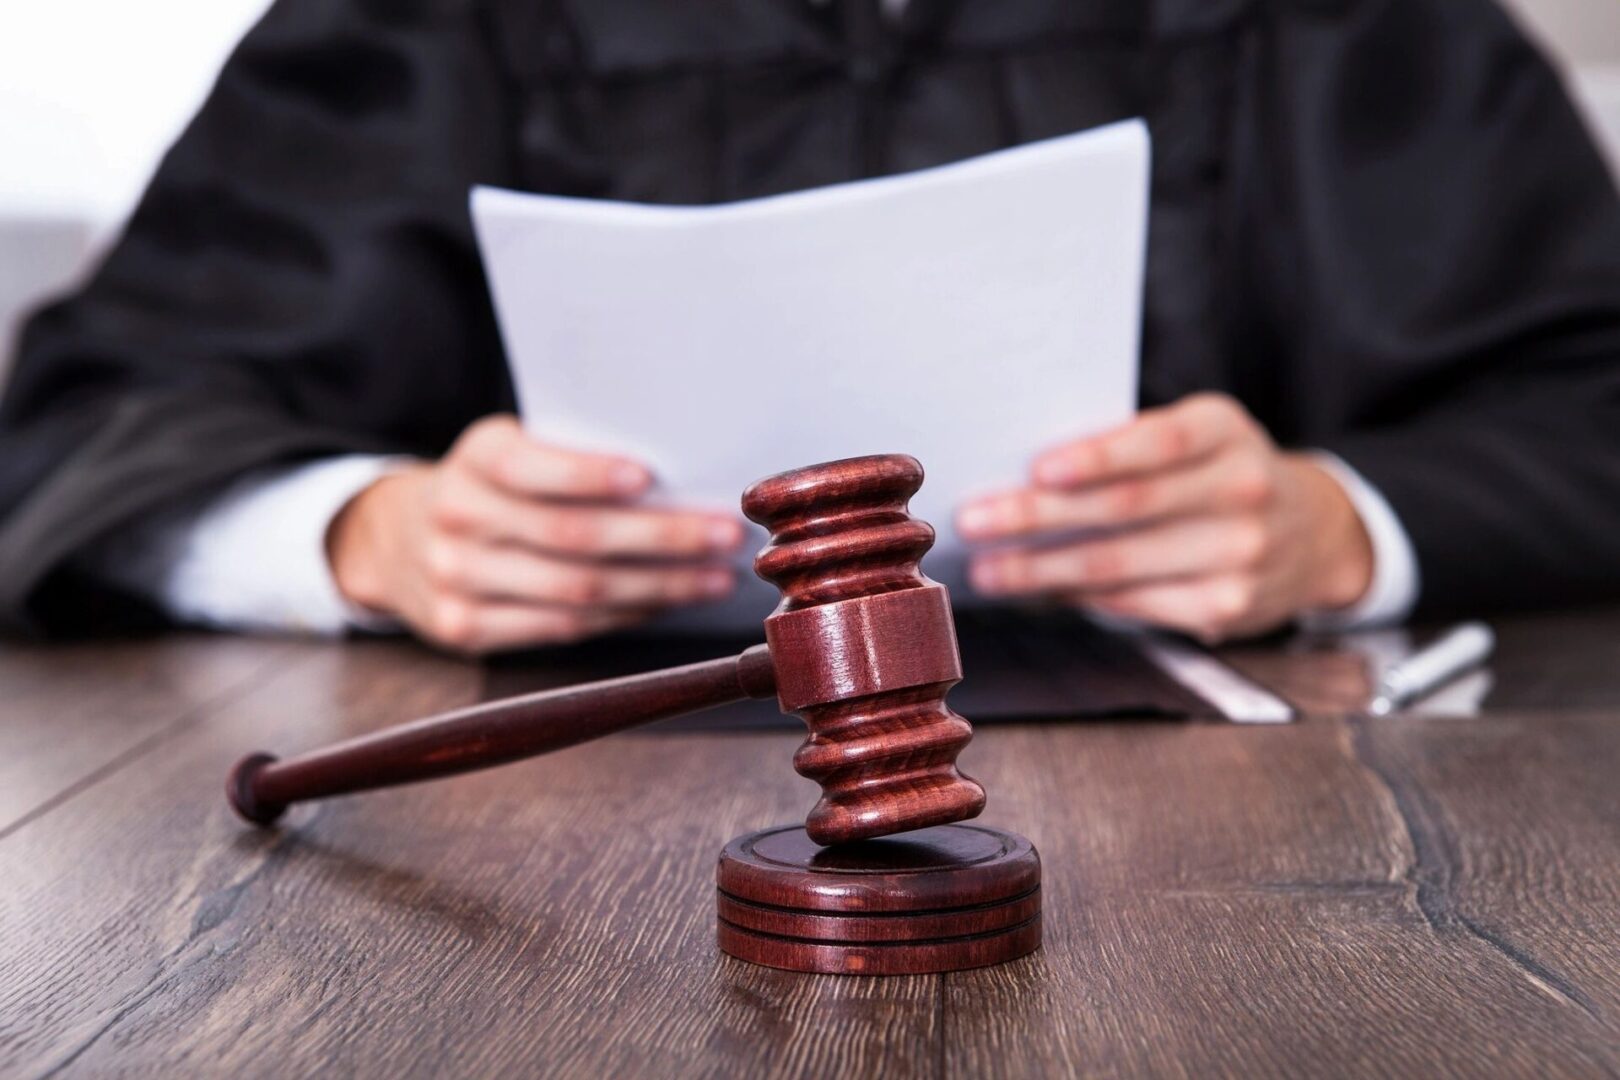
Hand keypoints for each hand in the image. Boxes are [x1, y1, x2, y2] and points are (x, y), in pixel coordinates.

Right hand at [327, 415, 743, 653]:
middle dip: (660, 538)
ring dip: (658, 586)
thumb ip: (570, 455)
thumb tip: (678, 477)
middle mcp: (457, 516)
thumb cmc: (488, 485)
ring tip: (715, 577)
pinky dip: (623, 615)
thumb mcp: (509, 448)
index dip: (587, 474)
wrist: (391, 538)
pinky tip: (666, 602)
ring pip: (576, 591)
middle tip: (722, 535)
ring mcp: (455, 579)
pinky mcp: (463, 628)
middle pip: (573, 536)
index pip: (531, 467)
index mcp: (476, 459)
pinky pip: (562, 627)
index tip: (647, 477)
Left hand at [955, 393, 1373, 641]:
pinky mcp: (1226, 607)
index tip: (1038, 469)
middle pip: (1125, 508)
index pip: (1159, 442)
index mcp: (1225, 430)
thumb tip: (1024, 474)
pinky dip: (1076, 596)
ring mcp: (1240, 555)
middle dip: (1038, 517)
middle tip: (974, 521)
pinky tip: (1035, 590)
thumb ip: (1129, 445)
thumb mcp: (1196, 437)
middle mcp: (1241, 490)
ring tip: (986, 569)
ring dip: (1040, 569)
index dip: (1098, 456)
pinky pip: (1131, 602)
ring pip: (1118, 565)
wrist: (1313, 534)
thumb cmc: (1217, 473)